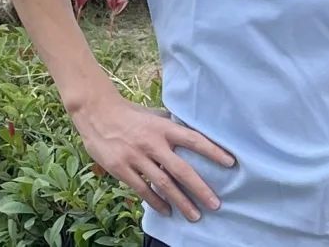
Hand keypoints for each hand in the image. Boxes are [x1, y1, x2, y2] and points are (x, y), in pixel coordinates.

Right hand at [70, 88, 235, 221]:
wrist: (99, 114)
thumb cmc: (131, 115)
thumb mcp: (154, 116)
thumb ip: (171, 126)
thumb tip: (191, 132)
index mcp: (164, 128)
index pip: (194, 140)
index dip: (213, 151)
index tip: (230, 162)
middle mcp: (153, 143)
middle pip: (181, 169)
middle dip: (200, 188)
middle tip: (215, 204)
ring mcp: (137, 158)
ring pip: (164, 184)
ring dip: (181, 201)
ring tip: (195, 215)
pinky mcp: (122, 169)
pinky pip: (143, 190)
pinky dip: (156, 202)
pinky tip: (167, 211)